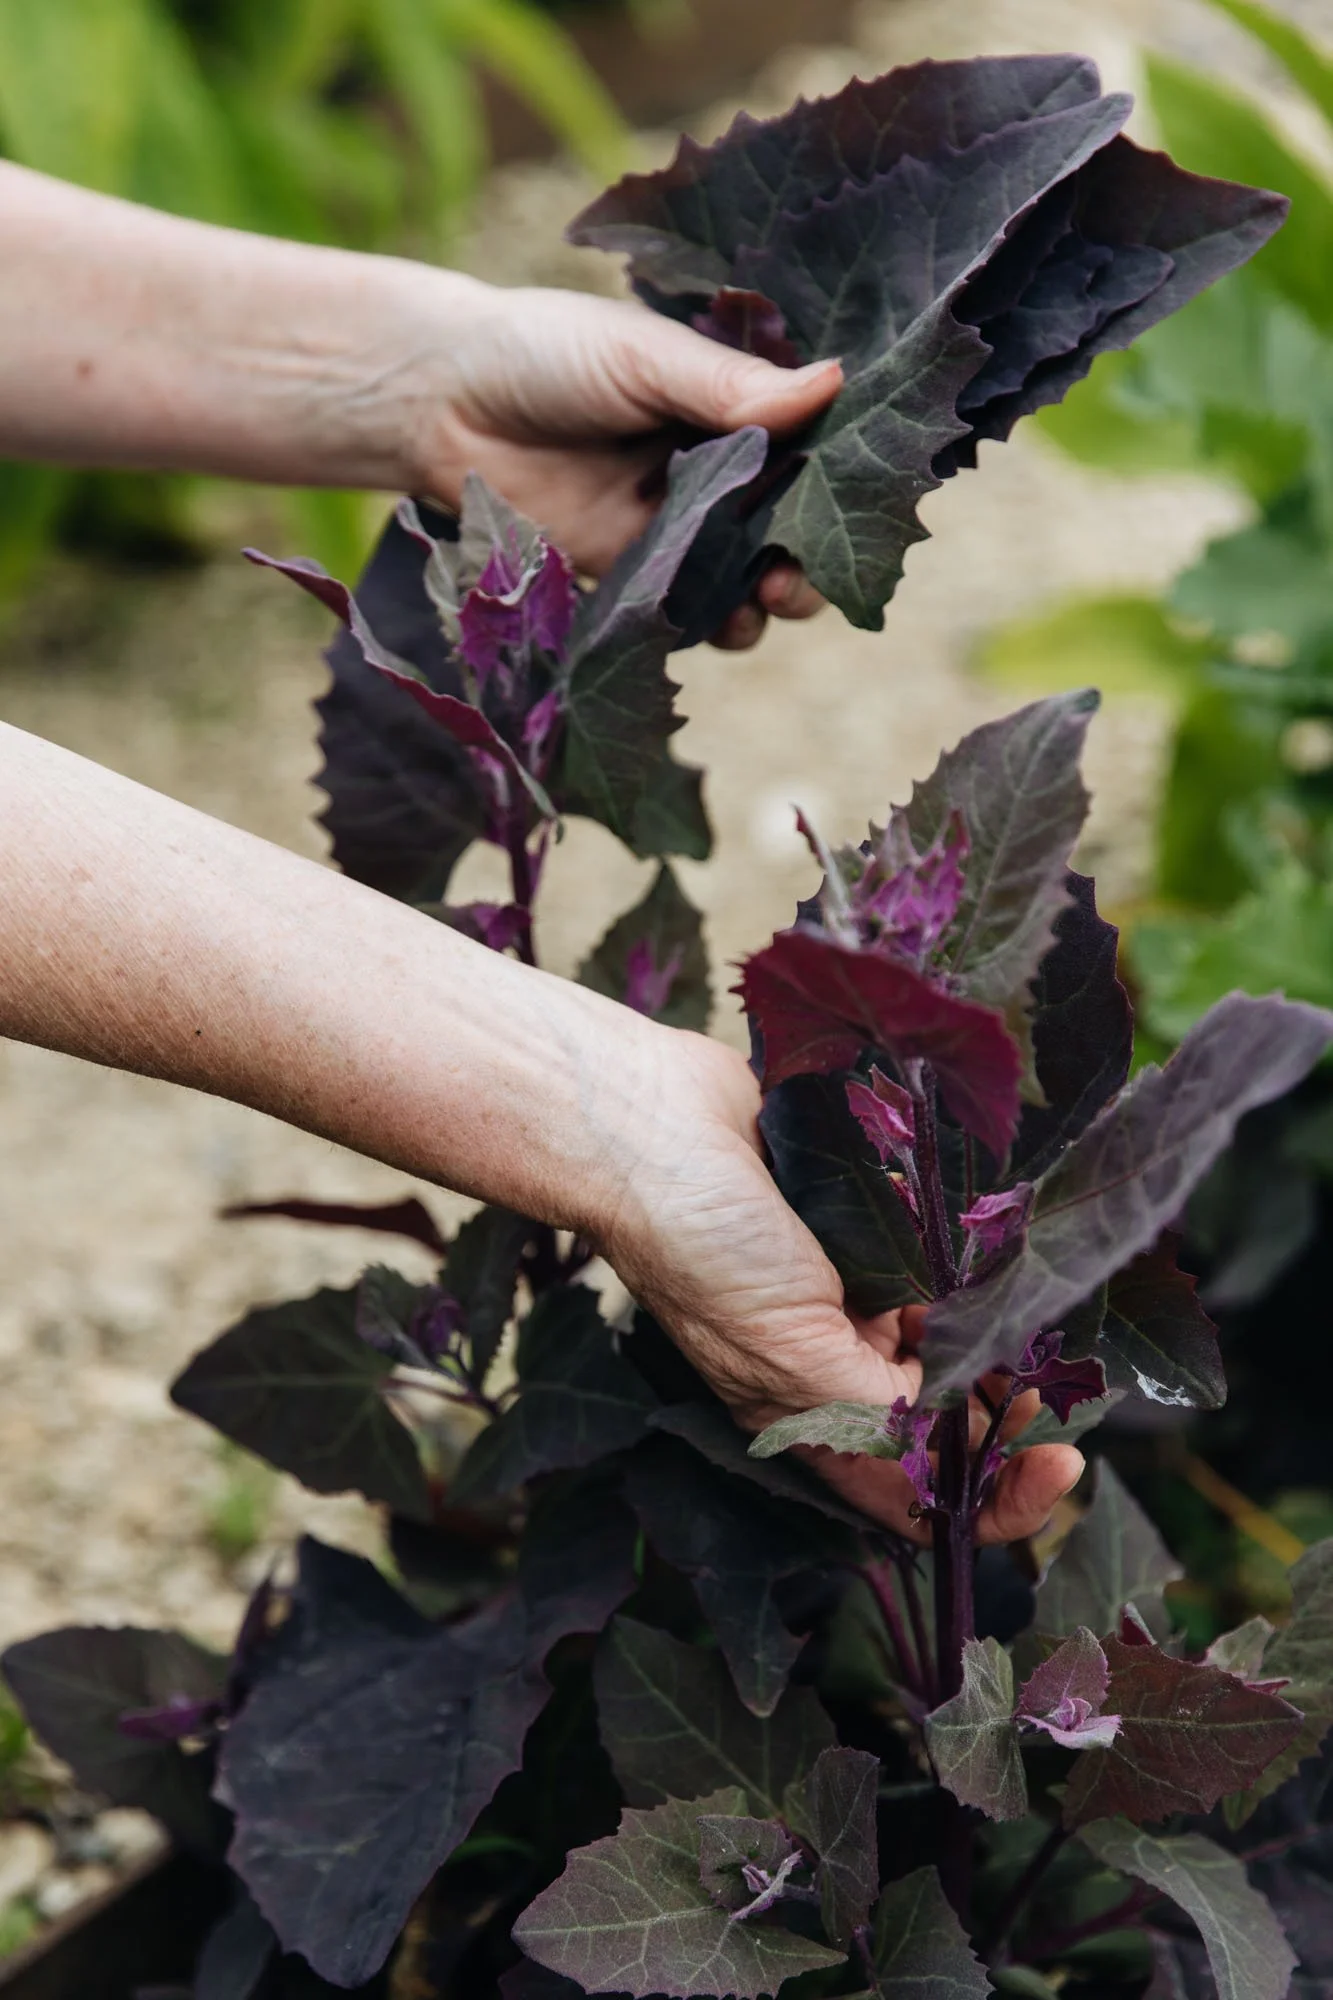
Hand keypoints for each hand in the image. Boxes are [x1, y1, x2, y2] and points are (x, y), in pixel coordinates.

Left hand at [408, 282, 842, 649]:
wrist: (442, 405)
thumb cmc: (547, 353)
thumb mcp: (646, 357)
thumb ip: (732, 385)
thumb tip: (838, 383)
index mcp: (731, 401)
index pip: (812, 442)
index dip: (841, 475)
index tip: (859, 499)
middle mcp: (717, 465)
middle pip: (792, 521)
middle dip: (810, 553)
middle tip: (801, 569)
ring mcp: (679, 524)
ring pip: (750, 574)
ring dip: (772, 596)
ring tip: (768, 600)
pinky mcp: (637, 574)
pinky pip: (691, 611)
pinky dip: (715, 624)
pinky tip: (722, 624)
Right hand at [590, 1030, 1083, 1545]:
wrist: (652, 1121)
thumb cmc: (700, 1242)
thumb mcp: (789, 1349)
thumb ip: (876, 1407)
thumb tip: (959, 1432)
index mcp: (803, 1413)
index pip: (910, 1494)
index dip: (990, 1498)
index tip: (1060, 1464)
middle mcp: (830, 1361)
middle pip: (946, 1415)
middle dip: (1008, 1406)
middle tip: (1053, 1374)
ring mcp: (847, 1290)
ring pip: (948, 1335)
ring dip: (994, 1329)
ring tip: (1026, 1306)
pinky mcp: (859, 1225)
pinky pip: (934, 1258)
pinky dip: (968, 1261)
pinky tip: (990, 1248)